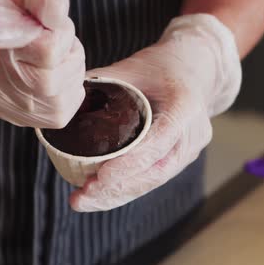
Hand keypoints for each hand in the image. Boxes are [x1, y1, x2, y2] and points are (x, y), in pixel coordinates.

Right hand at [0, 0, 84, 127]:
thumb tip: (55, 10)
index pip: (46, 52)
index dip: (61, 36)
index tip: (51, 24)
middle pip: (50, 84)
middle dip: (68, 60)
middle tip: (56, 41)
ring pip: (56, 105)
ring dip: (68, 78)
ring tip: (54, 58)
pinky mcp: (9, 113)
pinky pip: (55, 117)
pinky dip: (66, 96)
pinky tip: (54, 76)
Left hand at [70, 14, 241, 211]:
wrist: (196, 68)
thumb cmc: (164, 64)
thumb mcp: (134, 65)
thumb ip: (104, 82)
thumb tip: (67, 101)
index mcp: (185, 107)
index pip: (159, 143)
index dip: (131, 163)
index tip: (101, 176)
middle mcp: (193, 134)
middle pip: (156, 171)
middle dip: (117, 188)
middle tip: (82, 196)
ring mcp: (189, 150)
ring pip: (153, 181)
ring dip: (118, 195)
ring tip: (82, 200)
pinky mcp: (180, 159)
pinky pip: (153, 178)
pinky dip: (126, 189)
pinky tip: (99, 196)